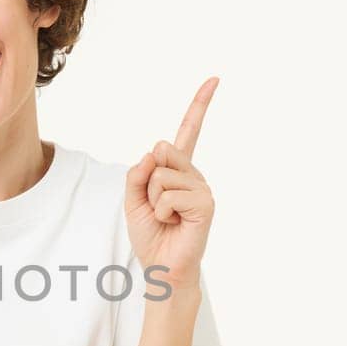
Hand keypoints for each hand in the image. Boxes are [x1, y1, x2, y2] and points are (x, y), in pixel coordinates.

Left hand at [123, 76, 218, 290]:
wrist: (161, 267)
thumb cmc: (150, 233)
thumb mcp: (132, 199)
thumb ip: (137, 173)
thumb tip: (153, 153)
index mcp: (178, 169)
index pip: (189, 131)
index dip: (200, 104)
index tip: (215, 79)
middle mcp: (193, 174)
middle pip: (161, 151)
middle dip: (146, 181)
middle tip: (155, 206)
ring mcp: (202, 187)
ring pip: (161, 175)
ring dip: (152, 199)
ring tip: (164, 217)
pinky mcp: (205, 204)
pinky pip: (169, 194)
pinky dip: (162, 211)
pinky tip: (172, 223)